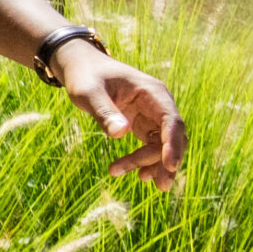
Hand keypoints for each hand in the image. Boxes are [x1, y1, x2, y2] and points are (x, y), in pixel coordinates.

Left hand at [59, 46, 185, 186]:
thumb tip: (121, 134)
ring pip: (162, 145)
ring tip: (138, 178)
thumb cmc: (85, 75)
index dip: (173, 144)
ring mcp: (152, 115)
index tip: (170, 165)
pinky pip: (152, 146)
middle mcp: (158, 104)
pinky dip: (145, 160)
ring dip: (152, 163)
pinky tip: (137, 173)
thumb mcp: (88, 92)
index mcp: (152, 92)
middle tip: (154, 184)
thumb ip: (104, 112)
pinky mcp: (143, 125)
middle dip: (165, 161)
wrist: (79, 66)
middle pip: (172, 137)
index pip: (171, 121)